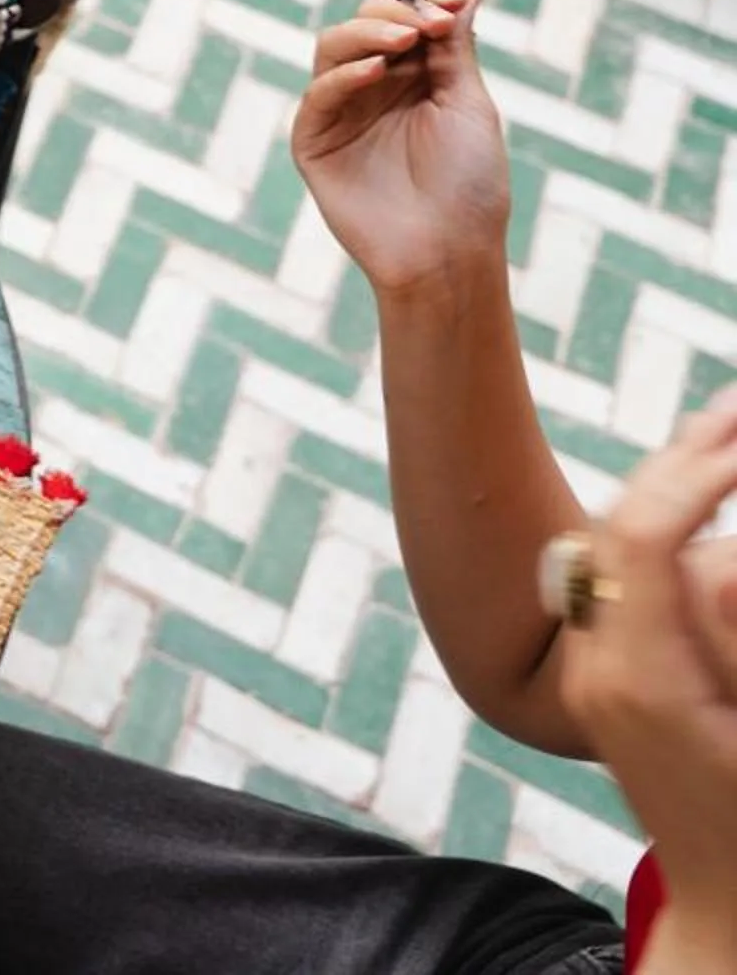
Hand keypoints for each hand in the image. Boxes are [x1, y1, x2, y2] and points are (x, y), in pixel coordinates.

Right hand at [290, 0, 510, 296]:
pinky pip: (319, 93)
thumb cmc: (470, 184)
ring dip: (368, 32)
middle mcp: (374, 87)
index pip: (404, 17)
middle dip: (395, 11)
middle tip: (427, 22)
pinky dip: (345, 74)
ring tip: (405, 40)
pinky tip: (378, 71)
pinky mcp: (314, 140)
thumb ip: (456, 47)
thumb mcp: (469, 104)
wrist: (448, 249)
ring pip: (333, 46)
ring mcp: (341, 112)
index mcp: (415, 76)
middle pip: (364, 23)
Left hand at [558, 393, 736, 957]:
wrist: (731, 908)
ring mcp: (596, 671)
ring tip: (724, 430)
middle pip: (627, 528)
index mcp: (635, 679)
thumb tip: (724, 558)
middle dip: (687, 463)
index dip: (695, 474)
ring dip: (678, 484)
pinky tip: (702, 485)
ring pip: (624, 546)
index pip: (644, 537)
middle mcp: (597, 666)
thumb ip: (735, 631)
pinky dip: (667, 529)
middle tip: (735, 411)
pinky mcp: (610, 676)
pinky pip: (629, 579)